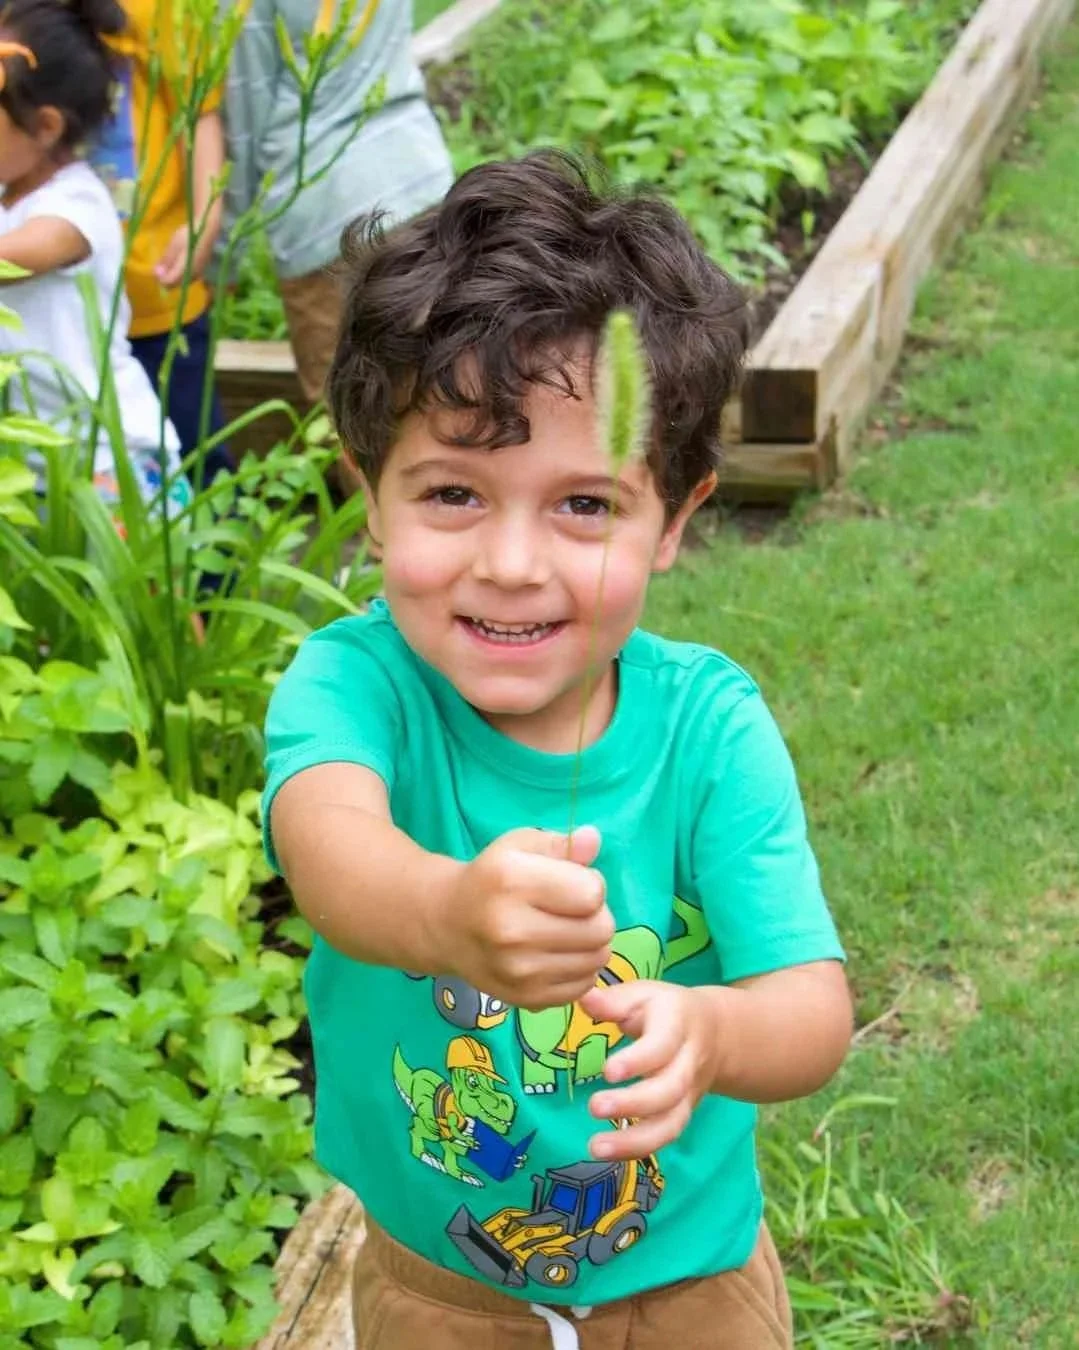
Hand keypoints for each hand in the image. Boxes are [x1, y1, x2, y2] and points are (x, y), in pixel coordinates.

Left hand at [155, 225, 214, 287]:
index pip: (168, 283)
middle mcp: (192, 276)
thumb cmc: (189, 235)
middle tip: (160, 265)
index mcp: (184, 271)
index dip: (160, 278)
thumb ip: (166, 261)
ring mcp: (197, 274)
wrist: (207, 230)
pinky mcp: (200, 270)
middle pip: (174, 285)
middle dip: (166, 278)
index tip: (155, 269)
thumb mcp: (174, 245)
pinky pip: (187, 277)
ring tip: (168, 262)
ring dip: (173, 276)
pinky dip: (179, 273)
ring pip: (180, 281)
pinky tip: (178, 263)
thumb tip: (156, 274)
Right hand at [437, 825, 613, 1011]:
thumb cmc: (490, 879)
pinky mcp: (526, 999)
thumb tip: (593, 839)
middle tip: (573, 910)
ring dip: (590, 944)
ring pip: (597, 960)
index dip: (591, 885)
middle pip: (600, 930)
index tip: (572, 883)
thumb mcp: (520, 847)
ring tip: (565, 931)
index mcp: (511, 881)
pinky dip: (580, 970)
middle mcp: (512, 930)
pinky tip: (557, 954)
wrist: (447, 925)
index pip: (592, 893)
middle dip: (596, 916)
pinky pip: (583, 986)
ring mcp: (518, 971)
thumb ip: (562, 844)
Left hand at [583, 980, 723, 1160]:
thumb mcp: (646, 994)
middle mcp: (688, 1063)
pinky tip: (607, 1152)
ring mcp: (688, 1093)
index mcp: (678, 1026)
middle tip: (595, 1107)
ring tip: (596, 1147)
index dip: (638, 1061)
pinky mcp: (682, 1113)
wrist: (717, 1032)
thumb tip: (584, 999)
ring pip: (671, 1123)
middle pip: (670, 1090)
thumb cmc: (668, 1009)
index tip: (608, 1071)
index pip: (662, 1046)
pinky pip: (665, 1136)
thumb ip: (615, 1000)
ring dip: (635, 1140)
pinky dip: (638, 1149)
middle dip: (634, 1104)